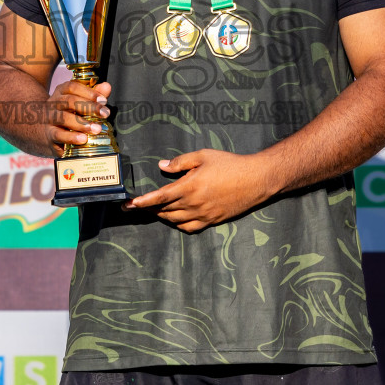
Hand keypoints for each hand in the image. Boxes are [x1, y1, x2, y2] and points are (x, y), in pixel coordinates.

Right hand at [40, 80, 110, 157]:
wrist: (38, 130)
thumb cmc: (65, 113)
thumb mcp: (76, 102)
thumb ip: (92, 94)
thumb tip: (106, 87)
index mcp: (61, 92)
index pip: (72, 87)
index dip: (88, 92)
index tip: (103, 100)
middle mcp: (54, 104)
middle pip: (70, 101)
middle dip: (89, 107)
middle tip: (105, 113)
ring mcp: (50, 119)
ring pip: (64, 118)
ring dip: (82, 123)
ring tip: (97, 128)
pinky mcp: (49, 135)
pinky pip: (59, 135)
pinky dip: (71, 137)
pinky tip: (83, 139)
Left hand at [124, 149, 276, 232]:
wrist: (256, 180)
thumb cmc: (230, 164)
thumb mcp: (203, 156)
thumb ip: (180, 162)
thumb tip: (162, 166)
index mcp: (189, 187)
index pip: (159, 197)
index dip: (142, 202)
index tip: (129, 204)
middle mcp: (194, 204)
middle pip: (164, 210)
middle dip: (149, 208)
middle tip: (138, 205)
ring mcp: (203, 215)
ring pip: (175, 220)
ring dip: (162, 216)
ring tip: (154, 210)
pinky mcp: (212, 220)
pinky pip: (190, 228)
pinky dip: (178, 224)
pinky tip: (175, 218)